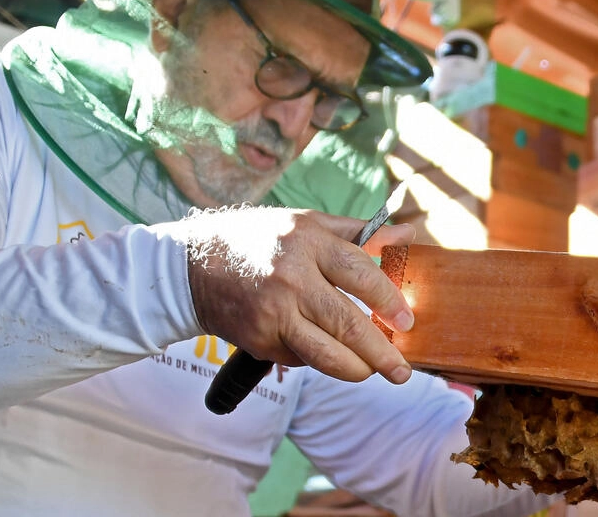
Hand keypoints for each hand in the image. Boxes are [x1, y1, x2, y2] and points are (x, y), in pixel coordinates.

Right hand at [177, 206, 415, 384]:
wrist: (189, 266)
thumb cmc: (254, 239)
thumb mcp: (306, 223)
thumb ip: (359, 233)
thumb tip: (406, 235)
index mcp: (308, 241)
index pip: (361, 274)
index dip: (389, 301)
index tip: (407, 321)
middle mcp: (291, 277)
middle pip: (348, 323)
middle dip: (381, 353)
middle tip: (401, 371)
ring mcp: (273, 312)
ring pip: (326, 353)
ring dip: (356, 369)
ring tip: (374, 374)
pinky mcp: (258, 338)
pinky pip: (300, 357)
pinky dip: (317, 359)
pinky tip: (325, 352)